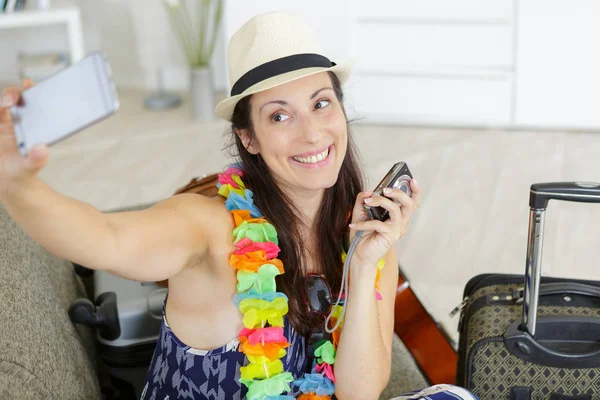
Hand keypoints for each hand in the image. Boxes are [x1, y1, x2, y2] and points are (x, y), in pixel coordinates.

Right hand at [0, 79, 48, 195]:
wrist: (8, 182)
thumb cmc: (22, 171)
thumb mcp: (30, 167)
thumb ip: (36, 160)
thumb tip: (42, 150)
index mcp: (31, 125)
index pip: (31, 102)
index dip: (28, 90)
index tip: (28, 84)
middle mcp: (16, 121)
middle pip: (12, 99)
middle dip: (12, 94)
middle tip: (11, 100)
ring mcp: (3, 124)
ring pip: (1, 107)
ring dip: (3, 103)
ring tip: (7, 104)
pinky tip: (0, 122)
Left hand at [348, 179, 421, 270]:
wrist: (360, 255)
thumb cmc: (363, 235)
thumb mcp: (361, 213)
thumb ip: (363, 200)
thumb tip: (367, 191)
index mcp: (398, 216)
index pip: (413, 202)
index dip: (415, 190)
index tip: (411, 179)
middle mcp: (401, 222)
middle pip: (409, 203)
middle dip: (398, 193)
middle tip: (385, 190)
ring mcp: (397, 229)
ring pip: (395, 209)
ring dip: (380, 202)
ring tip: (368, 201)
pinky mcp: (391, 236)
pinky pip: (378, 224)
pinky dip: (364, 223)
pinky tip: (355, 226)